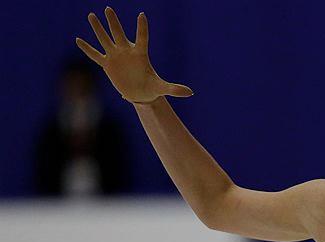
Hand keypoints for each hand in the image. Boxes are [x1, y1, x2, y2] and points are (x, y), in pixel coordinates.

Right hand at [75, 7, 192, 104]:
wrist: (140, 94)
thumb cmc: (152, 88)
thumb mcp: (163, 89)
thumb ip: (175, 89)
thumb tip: (191, 93)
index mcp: (141, 54)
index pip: (142, 37)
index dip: (142, 27)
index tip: (142, 15)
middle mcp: (127, 51)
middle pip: (119, 34)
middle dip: (114, 22)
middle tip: (108, 8)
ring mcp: (116, 56)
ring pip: (105, 40)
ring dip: (98, 29)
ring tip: (91, 15)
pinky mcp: (107, 64)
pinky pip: (95, 55)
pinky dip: (87, 49)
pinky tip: (78, 40)